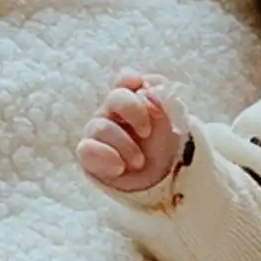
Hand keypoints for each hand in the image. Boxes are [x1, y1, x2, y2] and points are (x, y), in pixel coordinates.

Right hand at [78, 72, 188, 193]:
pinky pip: (86, 149)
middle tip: (147, 132)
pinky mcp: (90, 155)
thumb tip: (151, 88)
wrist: (160, 180)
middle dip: (133, 110)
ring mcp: (100, 133)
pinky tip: (120, 167)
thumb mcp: (173, 122)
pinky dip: (105, 157)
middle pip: (115, 98)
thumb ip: (166, 100)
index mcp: (134, 100)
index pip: (124, 80)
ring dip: (125, 145)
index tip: (140, 85)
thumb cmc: (164, 145)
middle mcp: (113, 112)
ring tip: (139, 162)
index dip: (129, 79)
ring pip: (100, 126)